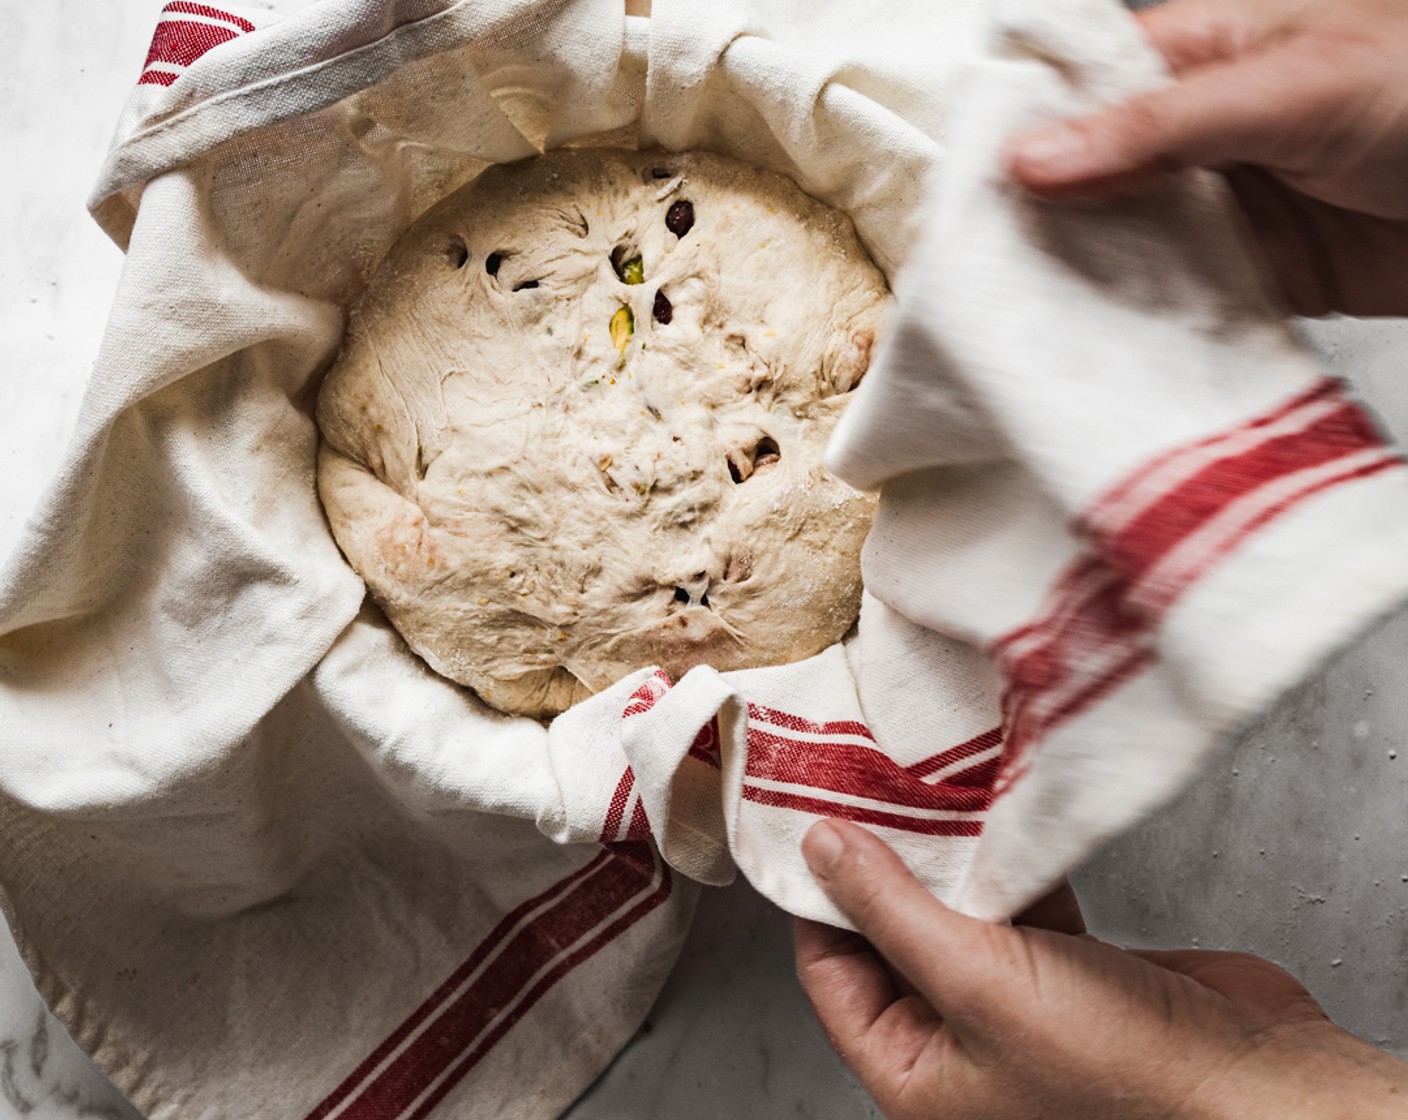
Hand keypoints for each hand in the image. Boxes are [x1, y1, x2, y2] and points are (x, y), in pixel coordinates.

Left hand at [794, 819, 1407, 1119]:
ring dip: (949, 858)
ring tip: (928, 788)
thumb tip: (820, 849)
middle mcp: (959, 1046)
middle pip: (892, 937)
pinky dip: (1009, 865)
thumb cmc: (1121, 1069)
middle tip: (870, 786)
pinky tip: (999, 820)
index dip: (820, 898)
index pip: (832, 974)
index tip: (816, 820)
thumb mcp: (976, 982)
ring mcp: (1017, 1006)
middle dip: (887, 865)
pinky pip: (1017, 907)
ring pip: (956, 914)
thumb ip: (891, 911)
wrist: (1255, 1083)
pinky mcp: (1073, 972)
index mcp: (916, 1075)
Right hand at [1005, 0, 1407, 316]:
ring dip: (1081, 277)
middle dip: (1036, 218)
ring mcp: (1227, 209)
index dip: (1021, 128)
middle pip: (1091, 174)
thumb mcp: (1292, 86)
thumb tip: (1038, 157)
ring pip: (1125, 244)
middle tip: (974, 265)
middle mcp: (1202, 134)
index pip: (1084, 85)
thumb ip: (1161, 127)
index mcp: (1204, 53)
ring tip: (1018, 313)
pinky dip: (1140, 324)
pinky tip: (1098, 341)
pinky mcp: (1256, 277)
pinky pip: (1178, 302)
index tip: (962, 182)